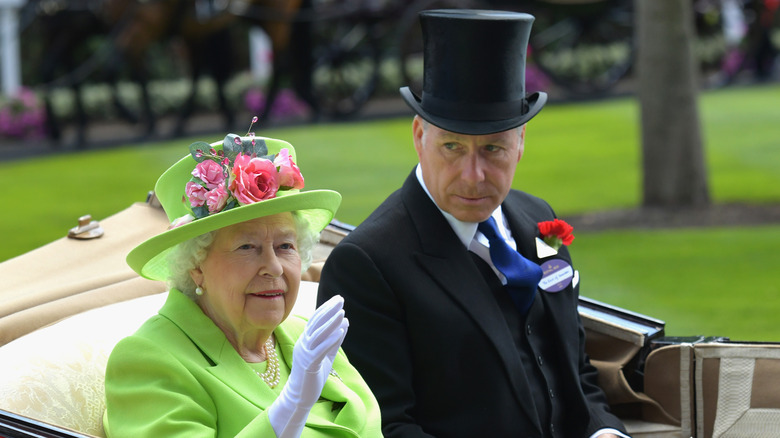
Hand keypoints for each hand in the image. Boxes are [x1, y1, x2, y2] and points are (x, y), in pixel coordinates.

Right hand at [268, 295, 347, 437]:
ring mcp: (305, 353)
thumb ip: (335, 340)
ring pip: (318, 334)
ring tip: (342, 313)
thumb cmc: (313, 375)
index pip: (315, 319)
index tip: (337, 299)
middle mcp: (303, 344)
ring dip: (331, 322)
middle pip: (316, 323)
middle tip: (340, 300)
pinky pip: (320, 349)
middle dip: (329, 310)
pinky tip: (340, 331)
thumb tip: (345, 322)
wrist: (300, 395)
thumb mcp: (327, 354)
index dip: (326, 308)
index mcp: (305, 340)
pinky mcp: (309, 364)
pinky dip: (330, 339)